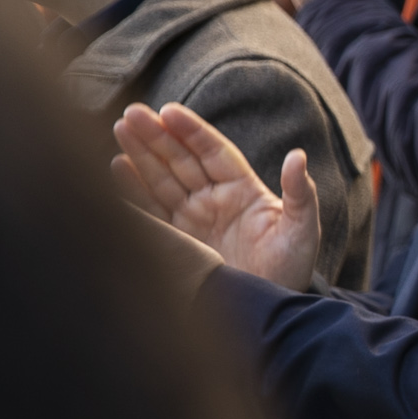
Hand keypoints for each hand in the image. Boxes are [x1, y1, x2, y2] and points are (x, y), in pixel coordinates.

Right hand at [112, 101, 320, 289]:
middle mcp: (214, 199)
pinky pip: (151, 210)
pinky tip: (115, 168)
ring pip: (161, 179)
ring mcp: (193, 219)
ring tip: (119, 130)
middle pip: (180, 160)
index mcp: (243, 190)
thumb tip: (297, 156)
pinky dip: (132, 190)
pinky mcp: (177, 241)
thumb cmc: (293, 266)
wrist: (270, 308)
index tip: (168, 110)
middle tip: (130, 112)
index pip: (213, 152)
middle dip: (156, 136)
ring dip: (140, 155)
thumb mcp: (302, 229)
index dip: (191, 131)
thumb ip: (299, 193)